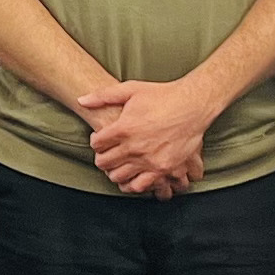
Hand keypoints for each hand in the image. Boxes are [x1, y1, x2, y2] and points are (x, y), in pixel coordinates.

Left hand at [75, 78, 213, 196]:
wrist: (192, 105)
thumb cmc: (162, 95)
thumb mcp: (131, 89)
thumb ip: (103, 95)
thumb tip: (81, 100)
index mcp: (123, 128)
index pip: (96, 144)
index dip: (95, 141)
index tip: (100, 139)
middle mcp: (134, 147)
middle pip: (104, 162)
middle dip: (102, 158)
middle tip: (106, 154)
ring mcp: (148, 160)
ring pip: (119, 176)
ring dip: (114, 172)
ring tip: (118, 166)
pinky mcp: (163, 169)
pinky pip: (140, 185)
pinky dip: (132, 184)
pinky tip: (132, 177)